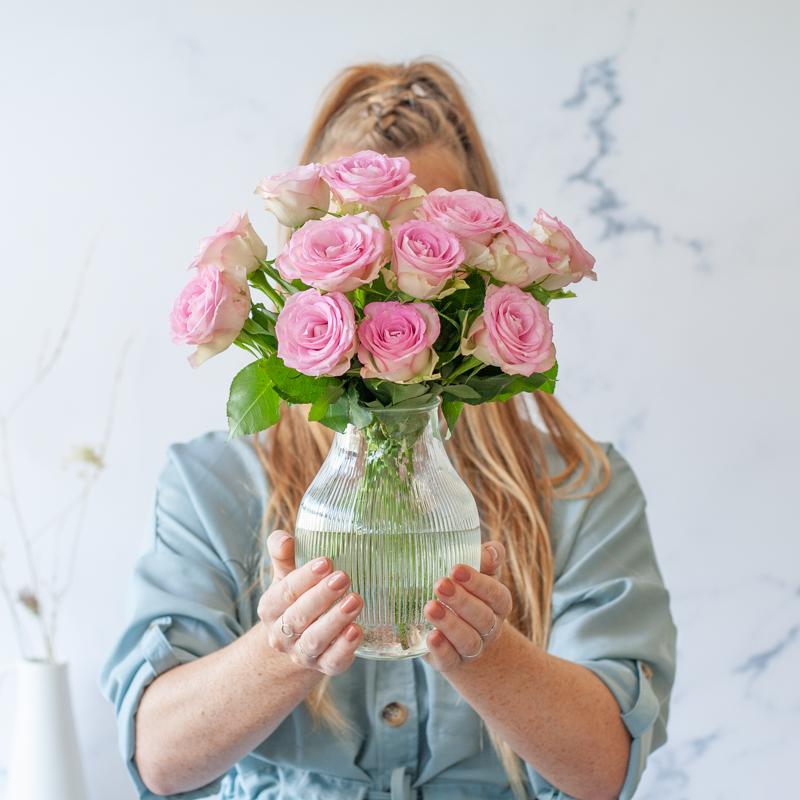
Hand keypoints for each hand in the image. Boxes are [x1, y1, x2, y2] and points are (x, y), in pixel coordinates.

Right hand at [257, 529, 363, 675]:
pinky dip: (345, 648)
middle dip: (321, 596)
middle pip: (298, 617)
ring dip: (336, 620)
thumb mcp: (286, 576)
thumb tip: (285, 538)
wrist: (297, 641)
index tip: (326, 562)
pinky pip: (332, 662)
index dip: (304, 578)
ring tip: (355, 600)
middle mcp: (282, 635)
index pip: (284, 593)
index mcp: (270, 609)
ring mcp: (302, 654)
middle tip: (343, 577)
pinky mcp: (324, 666)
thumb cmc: (296, 599)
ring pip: (315, 640)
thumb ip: (283, 554)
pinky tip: (357, 630)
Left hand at [422, 540, 512, 672]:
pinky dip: (441, 649)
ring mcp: (471, 649)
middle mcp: (489, 628)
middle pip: (482, 617)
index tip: (456, 569)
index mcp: (497, 604)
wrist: (460, 639)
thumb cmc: (467, 595)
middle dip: (461, 600)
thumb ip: (484, 560)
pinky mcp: (451, 662)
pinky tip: (430, 637)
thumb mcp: (476, 575)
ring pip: (468, 640)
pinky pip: (449, 659)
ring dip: (449, 624)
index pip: (496, 595)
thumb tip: (492, 550)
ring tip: (430, 608)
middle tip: (440, 584)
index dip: (478, 583)